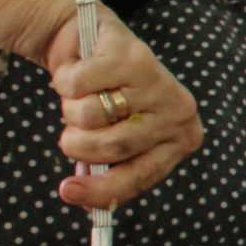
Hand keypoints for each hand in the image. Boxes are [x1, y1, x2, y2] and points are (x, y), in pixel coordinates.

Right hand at [43, 8, 204, 210]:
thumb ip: (107, 168)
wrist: (89, 42)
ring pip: (89, 116)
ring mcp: (159, 82)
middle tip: (72, 130)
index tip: (66, 191)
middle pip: (112, 147)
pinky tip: (77, 70)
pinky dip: (64, 80)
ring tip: (83, 95)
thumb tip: (85, 203)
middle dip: (77, 143)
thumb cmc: (105, 98)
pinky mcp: (132, 56)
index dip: (100, 190)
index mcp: (181, 139)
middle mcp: (180, 112)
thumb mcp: (112, 135)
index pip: (141, 176)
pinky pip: (76, 85)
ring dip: (70, 109)